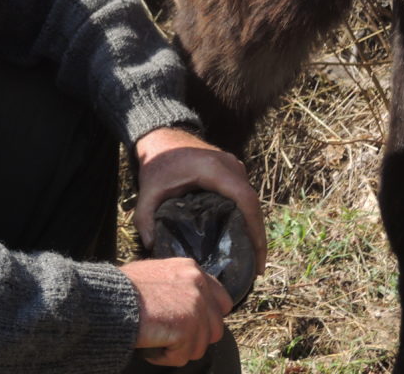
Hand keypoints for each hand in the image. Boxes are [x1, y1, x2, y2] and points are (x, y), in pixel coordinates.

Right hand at [120, 257, 232, 365]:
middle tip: (170, 337)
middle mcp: (199, 284)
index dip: (208, 318)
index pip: (222, 301)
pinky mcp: (189, 327)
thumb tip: (189, 307)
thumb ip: (179, 286)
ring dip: (178, 349)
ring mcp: (197, 306)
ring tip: (156, 339)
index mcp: (191, 269)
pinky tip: (151, 345)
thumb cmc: (124, 289)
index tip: (191, 326)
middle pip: (215, 329)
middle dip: (194, 338)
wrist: (111, 298)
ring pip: (200, 346)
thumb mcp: (157, 275)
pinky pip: (183, 357)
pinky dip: (165, 357)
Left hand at [133, 127, 266, 273]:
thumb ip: (145, 217)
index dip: (255, 230)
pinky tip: (241, 237)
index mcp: (215, 169)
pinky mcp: (232, 170)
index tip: (257, 257)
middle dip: (258, 236)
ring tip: (251, 258)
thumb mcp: (148, 189)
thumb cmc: (157, 161)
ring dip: (254, 226)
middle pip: (253, 204)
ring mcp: (234, 166)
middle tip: (255, 267)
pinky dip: (247, 216)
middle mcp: (231, 166)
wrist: (161, 135)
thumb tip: (151, 245)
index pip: (246, 200)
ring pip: (251, 200)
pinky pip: (244, 195)